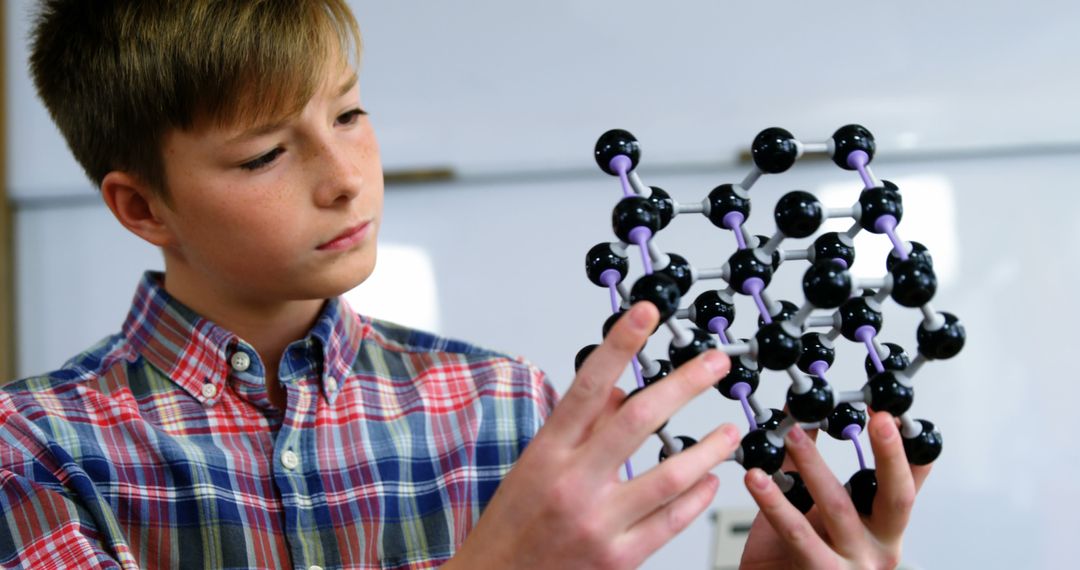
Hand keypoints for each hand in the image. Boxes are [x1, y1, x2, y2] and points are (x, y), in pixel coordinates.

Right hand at [447, 302, 739, 568]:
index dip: (620, 345)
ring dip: (709, 448)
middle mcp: (573, 484)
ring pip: (669, 476)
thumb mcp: (533, 464)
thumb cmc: (513, 523)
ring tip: (730, 430)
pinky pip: (671, 522)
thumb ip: (578, 426)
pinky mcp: (619, 559)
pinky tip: (711, 480)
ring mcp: (599, 524)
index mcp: (548, 453)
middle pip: (638, 420)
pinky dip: (697, 496)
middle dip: (684, 384)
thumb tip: (621, 388)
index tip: (647, 314)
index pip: (589, 385)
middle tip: (715, 363)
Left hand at [740, 413, 932, 569]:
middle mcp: (878, 546)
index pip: (908, 483)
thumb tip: (800, 415)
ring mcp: (854, 563)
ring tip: (790, 432)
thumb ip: (809, 464)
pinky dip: (774, 501)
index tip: (893, 412)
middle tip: (878, 419)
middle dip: (889, 455)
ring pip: (838, 507)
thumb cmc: (792, 556)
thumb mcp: (811, 504)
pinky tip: (756, 478)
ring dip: (813, 464)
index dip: (907, 448)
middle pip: (896, 497)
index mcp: (883, 527)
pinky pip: (797, 532)